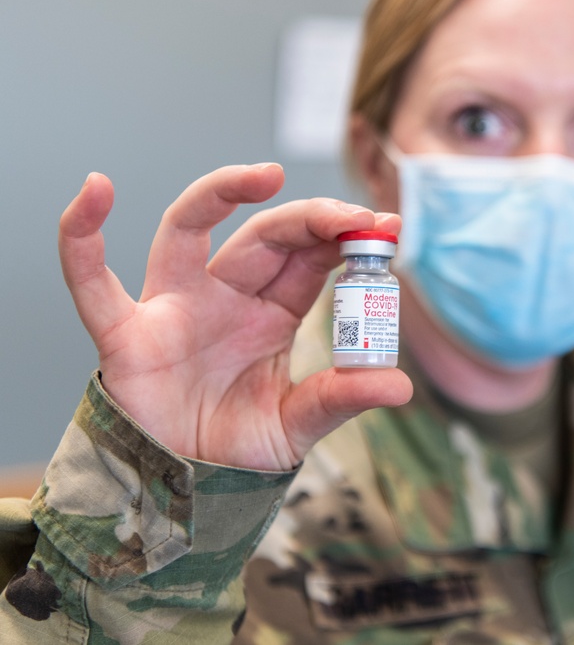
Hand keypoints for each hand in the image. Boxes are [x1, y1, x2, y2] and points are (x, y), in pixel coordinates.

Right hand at [58, 164, 412, 470]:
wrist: (184, 492)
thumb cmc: (238, 451)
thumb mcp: (299, 425)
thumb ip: (341, 398)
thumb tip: (400, 385)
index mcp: (272, 315)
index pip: (309, 259)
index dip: (344, 238)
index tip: (387, 226)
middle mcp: (224, 299)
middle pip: (263, 236)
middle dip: (309, 218)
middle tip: (355, 218)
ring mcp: (174, 309)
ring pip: (187, 230)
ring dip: (220, 194)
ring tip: (267, 174)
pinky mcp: (126, 335)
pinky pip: (93, 282)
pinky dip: (81, 238)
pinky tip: (93, 191)